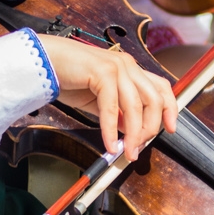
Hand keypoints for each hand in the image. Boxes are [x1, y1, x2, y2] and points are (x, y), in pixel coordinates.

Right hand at [37, 34, 177, 160]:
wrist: (43, 62)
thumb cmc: (68, 77)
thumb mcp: (99, 99)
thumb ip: (118, 111)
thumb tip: (131, 130)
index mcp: (130, 68)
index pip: (161, 87)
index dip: (169, 109)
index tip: (170, 129)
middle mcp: (127, 65)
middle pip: (153, 99)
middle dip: (149, 129)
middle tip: (137, 149)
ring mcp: (116, 67)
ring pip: (135, 106)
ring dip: (132, 135)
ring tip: (125, 152)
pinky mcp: (102, 73)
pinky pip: (112, 108)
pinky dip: (111, 130)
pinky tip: (109, 144)